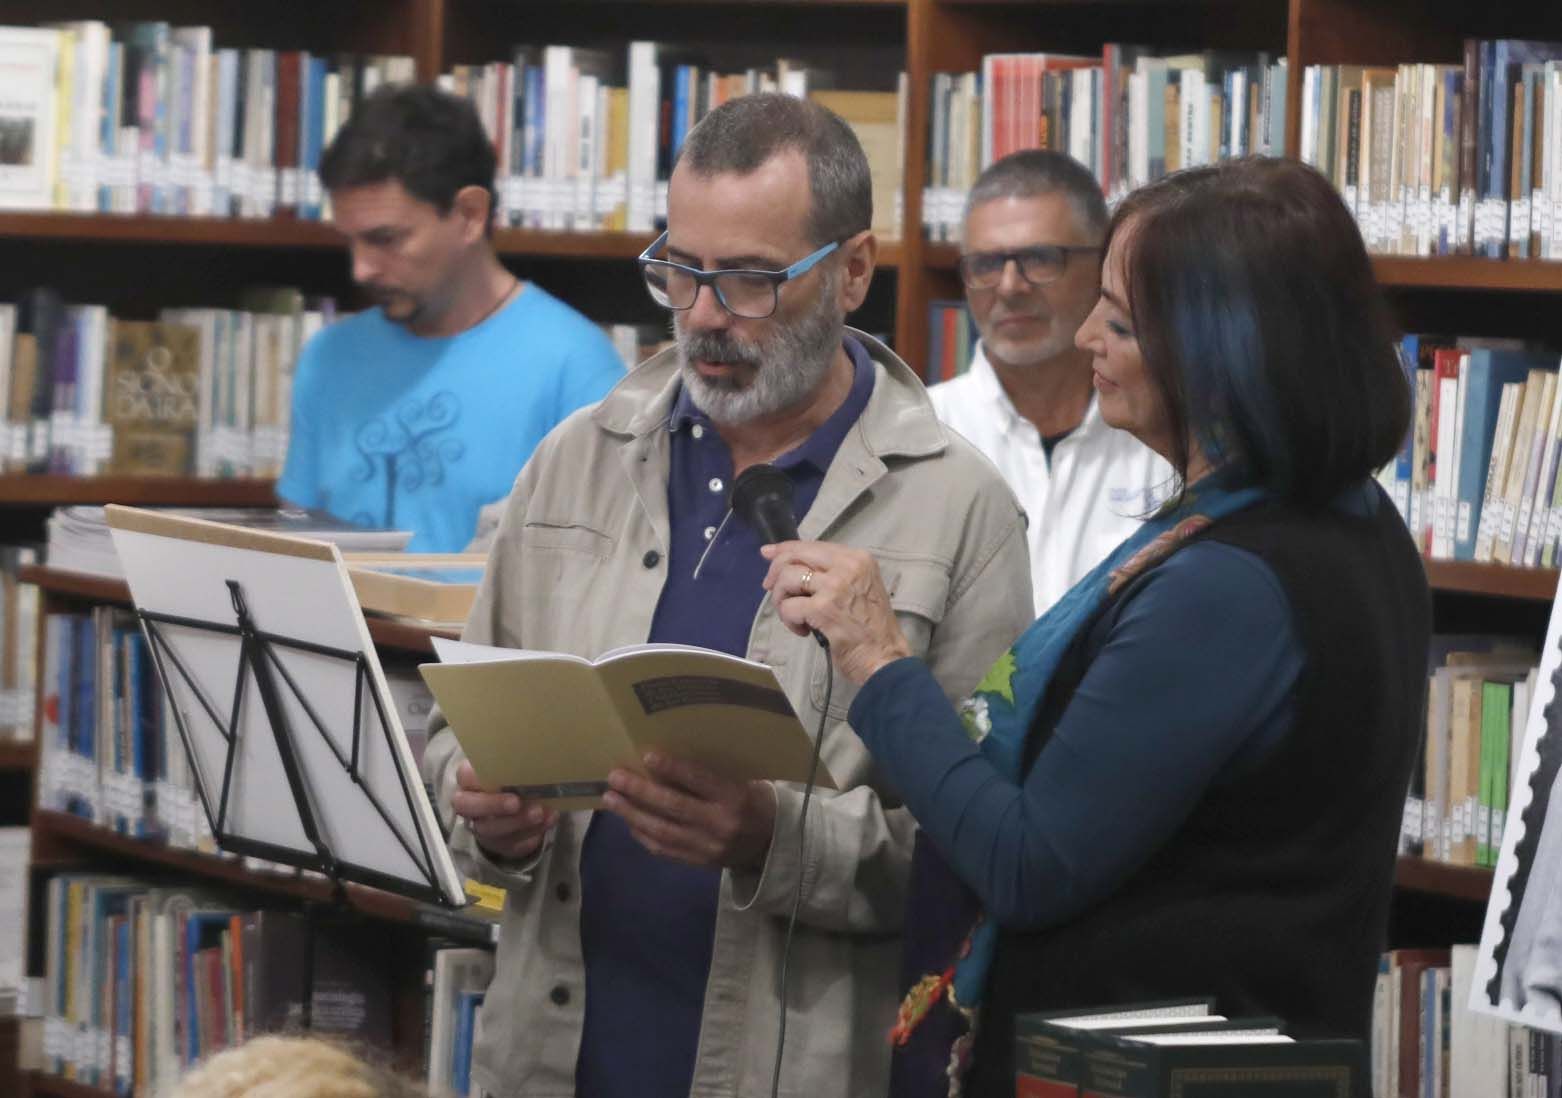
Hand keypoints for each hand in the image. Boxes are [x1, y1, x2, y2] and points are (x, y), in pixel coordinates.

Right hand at [451, 760, 557, 861]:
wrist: (516, 805)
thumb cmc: (512, 778)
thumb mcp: (512, 767)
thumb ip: (515, 762)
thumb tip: (539, 750)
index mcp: (469, 780)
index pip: (464, 777)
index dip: (477, 780)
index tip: (500, 778)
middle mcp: (470, 806)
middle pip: (469, 808)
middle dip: (494, 806)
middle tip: (517, 803)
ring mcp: (482, 828)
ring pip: (491, 832)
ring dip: (518, 823)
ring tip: (542, 813)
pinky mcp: (499, 845)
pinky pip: (511, 845)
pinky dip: (531, 835)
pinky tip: (547, 822)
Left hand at [601, 753, 776, 870]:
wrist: (772, 846)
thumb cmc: (756, 802)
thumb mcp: (744, 782)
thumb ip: (713, 776)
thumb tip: (670, 760)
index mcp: (735, 798)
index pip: (700, 781)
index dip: (673, 769)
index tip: (647, 756)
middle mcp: (720, 824)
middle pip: (674, 807)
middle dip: (640, 792)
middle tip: (615, 778)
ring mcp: (708, 847)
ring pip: (663, 831)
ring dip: (632, 814)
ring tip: (611, 799)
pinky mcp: (698, 862)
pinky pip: (664, 849)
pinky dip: (643, 835)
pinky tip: (628, 821)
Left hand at [760, 541, 912, 685]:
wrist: (885, 657)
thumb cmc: (872, 628)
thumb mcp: (858, 588)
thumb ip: (829, 574)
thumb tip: (788, 563)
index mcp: (857, 558)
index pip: (811, 545)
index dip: (785, 549)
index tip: (768, 554)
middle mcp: (847, 566)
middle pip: (795, 556)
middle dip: (776, 571)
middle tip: (771, 589)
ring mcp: (835, 586)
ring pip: (787, 578)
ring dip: (781, 599)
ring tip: (794, 616)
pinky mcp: (823, 609)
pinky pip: (788, 607)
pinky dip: (789, 620)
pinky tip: (802, 630)